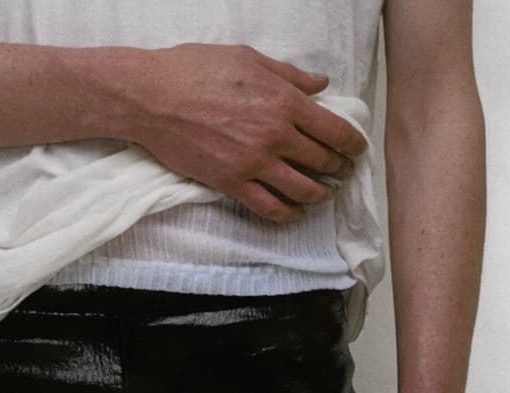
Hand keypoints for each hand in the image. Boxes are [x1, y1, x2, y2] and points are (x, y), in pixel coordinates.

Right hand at [134, 42, 366, 223]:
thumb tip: (320, 84)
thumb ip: (289, 75)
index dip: (353, 144)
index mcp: (284, 102)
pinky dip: (289, 214)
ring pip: (302, 190)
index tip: (357, 150)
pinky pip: (270, 208)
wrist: (152, 98)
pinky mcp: (231, 184)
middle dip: (340, 169)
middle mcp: (275, 136)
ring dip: (320, 195)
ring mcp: (253, 164)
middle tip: (343, 172)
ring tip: (325, 194)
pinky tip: (296, 213)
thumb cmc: (196, 70)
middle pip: (323, 162)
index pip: (335, 131)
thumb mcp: (248, 59)